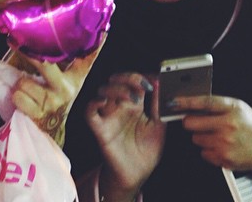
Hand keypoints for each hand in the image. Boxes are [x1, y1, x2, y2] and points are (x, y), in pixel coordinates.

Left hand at [10, 37, 104, 145]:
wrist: (52, 130)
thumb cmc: (52, 96)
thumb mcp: (63, 79)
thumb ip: (60, 59)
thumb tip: (55, 37)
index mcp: (75, 78)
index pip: (88, 58)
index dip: (95, 45)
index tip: (101, 31)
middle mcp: (67, 88)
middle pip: (44, 63)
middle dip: (28, 53)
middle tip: (15, 41)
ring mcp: (53, 102)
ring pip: (23, 81)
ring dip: (20, 83)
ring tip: (26, 86)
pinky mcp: (39, 114)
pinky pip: (18, 96)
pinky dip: (16, 96)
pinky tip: (24, 99)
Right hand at [86, 72, 164, 199]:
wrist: (136, 175)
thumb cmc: (146, 151)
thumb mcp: (159, 127)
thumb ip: (159, 107)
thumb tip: (161, 84)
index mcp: (134, 104)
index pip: (133, 81)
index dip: (142, 76)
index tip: (154, 80)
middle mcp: (119, 105)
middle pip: (116, 80)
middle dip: (128, 77)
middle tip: (142, 85)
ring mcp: (108, 115)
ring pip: (103, 90)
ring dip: (116, 88)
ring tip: (133, 98)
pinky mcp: (99, 128)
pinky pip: (90, 111)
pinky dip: (94, 103)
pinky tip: (105, 102)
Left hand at [177, 95, 251, 194]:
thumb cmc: (251, 125)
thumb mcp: (237, 107)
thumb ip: (215, 104)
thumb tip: (188, 102)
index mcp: (232, 108)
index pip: (203, 103)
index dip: (185, 102)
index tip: (172, 102)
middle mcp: (229, 125)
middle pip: (191, 123)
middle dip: (190, 122)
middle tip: (197, 122)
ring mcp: (226, 144)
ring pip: (195, 138)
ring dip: (201, 136)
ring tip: (216, 135)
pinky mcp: (225, 159)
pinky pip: (203, 153)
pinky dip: (208, 150)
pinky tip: (220, 146)